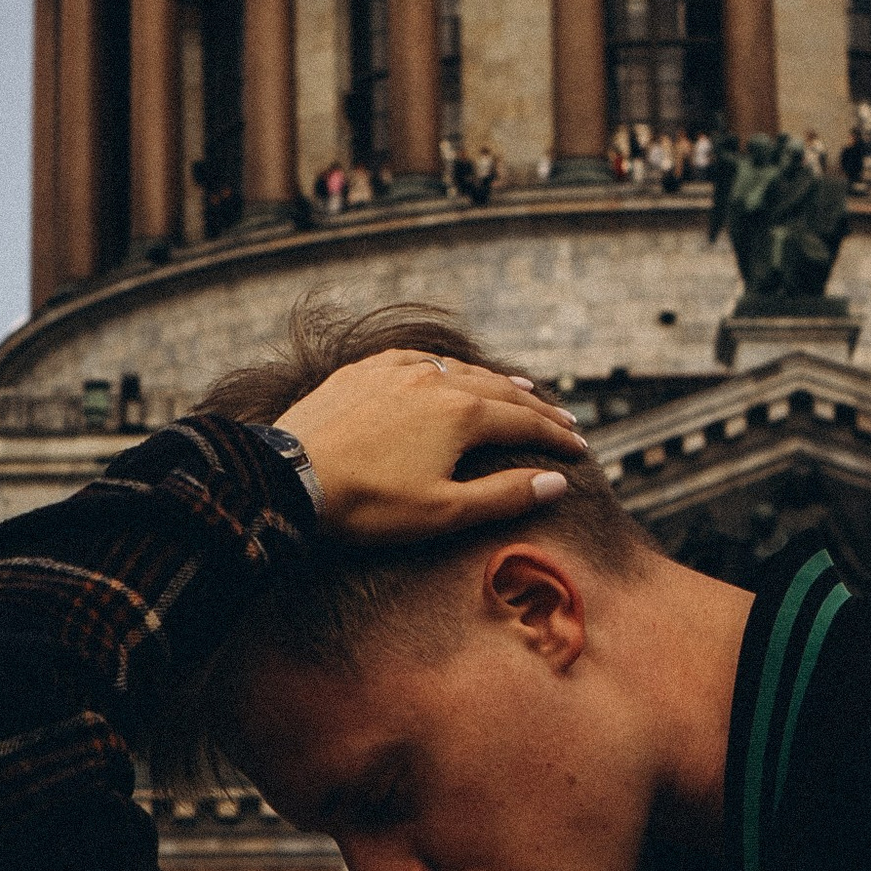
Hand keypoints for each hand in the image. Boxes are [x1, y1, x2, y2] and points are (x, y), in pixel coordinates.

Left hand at [278, 348, 584, 548]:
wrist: (290, 478)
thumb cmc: (369, 503)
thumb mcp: (445, 511)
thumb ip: (505, 495)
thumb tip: (557, 483)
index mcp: (461, 413)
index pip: (524, 422)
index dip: (556, 437)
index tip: (580, 449)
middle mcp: (435, 380)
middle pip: (500, 390)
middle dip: (536, 408)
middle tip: (564, 420)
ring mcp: (396, 371)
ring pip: (459, 368)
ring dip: (494, 380)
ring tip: (520, 388)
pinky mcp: (362, 372)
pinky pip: (415, 359)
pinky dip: (444, 366)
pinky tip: (446, 371)